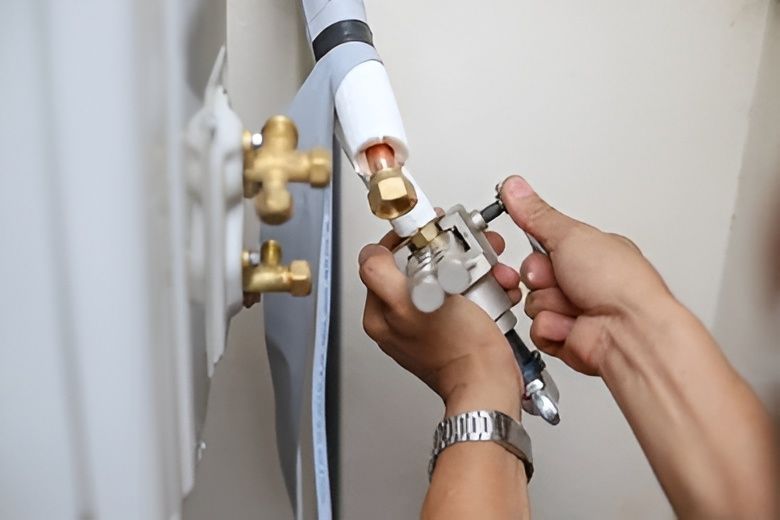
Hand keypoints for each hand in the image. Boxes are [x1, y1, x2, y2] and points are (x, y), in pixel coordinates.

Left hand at [358, 230, 522, 417]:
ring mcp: (428, 323)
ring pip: (447, 276)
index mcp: (381, 314)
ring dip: (474, 269)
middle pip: (418, 264)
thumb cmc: (460, 352)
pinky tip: (494, 292)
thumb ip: (380, 274)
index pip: (381, 260)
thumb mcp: (411, 303)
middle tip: (467, 255)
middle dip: (450, 254)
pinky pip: (466, 294)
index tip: (427, 234)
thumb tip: (370, 252)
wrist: (491, 384)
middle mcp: (400, 319)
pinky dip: (484, 287)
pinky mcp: (453, 327)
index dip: (405, 240)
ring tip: (488, 277)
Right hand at [496, 176, 672, 375]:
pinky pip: (537, 329)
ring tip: (574, 304)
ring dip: (549, 303)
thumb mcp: (571, 235)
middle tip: (562, 278)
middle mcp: (583, 281)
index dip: (538, 248)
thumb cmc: (620, 284)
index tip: (541, 249)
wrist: (630, 332)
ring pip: (532, 302)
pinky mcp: (566, 336)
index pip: (543, 244)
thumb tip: (515, 188)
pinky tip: (572, 325)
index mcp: (589, 252)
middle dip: (542, 277)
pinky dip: (552, 327)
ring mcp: (575, 310)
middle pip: (533, 274)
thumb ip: (536, 214)